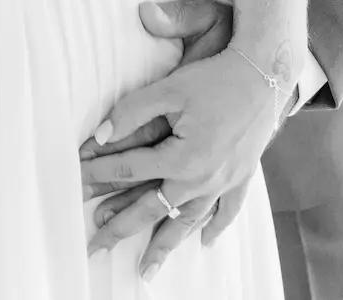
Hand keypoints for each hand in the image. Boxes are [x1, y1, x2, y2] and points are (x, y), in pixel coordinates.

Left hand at [80, 0, 283, 277]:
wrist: (267, 74)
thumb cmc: (216, 77)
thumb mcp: (169, 89)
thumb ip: (131, 113)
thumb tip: (99, 137)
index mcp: (181, 158)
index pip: (128, 171)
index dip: (98, 174)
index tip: (75, 182)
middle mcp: (202, 179)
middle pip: (152, 209)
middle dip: (120, 229)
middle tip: (95, 247)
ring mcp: (223, 182)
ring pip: (187, 221)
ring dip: (164, 245)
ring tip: (145, 268)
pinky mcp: (241, 177)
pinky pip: (225, 211)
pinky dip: (214, 227)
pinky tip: (203, 242)